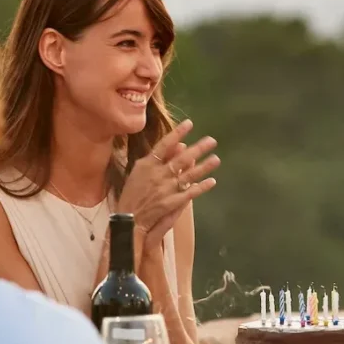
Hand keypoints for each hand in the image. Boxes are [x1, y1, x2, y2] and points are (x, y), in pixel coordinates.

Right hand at [118, 119, 219, 252]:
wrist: (127, 220)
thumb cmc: (132, 193)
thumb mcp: (139, 171)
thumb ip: (157, 158)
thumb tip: (178, 145)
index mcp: (147, 165)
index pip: (164, 145)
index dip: (177, 133)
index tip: (189, 123)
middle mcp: (158, 175)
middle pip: (181, 159)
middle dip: (198, 149)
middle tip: (212, 141)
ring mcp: (165, 189)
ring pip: (188, 175)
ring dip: (204, 167)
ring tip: (216, 159)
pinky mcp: (171, 203)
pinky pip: (189, 193)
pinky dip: (201, 187)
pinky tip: (212, 181)